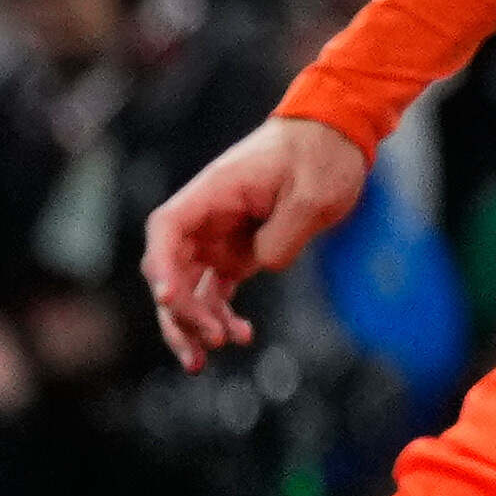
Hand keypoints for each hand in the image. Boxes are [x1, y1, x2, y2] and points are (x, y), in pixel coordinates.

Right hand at [139, 109, 368, 366]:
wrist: (334, 138)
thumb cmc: (322, 155)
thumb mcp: (314, 194)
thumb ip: (282, 234)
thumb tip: (259, 266)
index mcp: (215, 192)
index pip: (167, 229)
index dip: (161, 265)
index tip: (167, 297)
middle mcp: (207, 217)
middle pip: (170, 269)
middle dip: (180, 311)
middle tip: (210, 341)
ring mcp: (218, 237)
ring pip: (187, 288)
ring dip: (191, 324)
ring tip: (207, 357)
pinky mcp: (236, 252)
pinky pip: (215, 291)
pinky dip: (219, 316)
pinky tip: (240, 336)